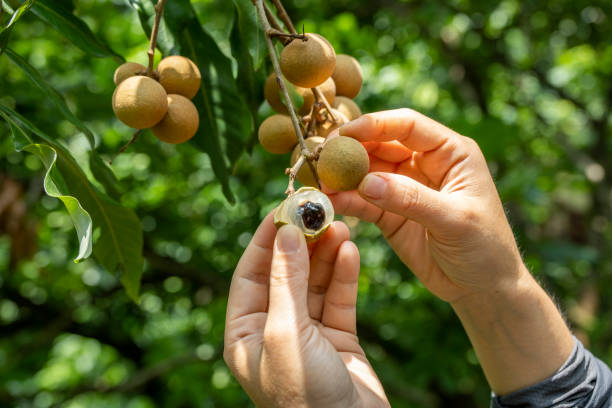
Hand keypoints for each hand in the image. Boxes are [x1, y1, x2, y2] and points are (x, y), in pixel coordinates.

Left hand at [224, 213, 388, 407]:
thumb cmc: (303, 395)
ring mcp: (306, 333)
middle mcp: (273, 329)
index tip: (283, 207)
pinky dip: (344, 274)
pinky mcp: (337, 337)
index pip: (250, 273)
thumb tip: (285, 233)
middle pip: (285, 273)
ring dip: (325, 253)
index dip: (266, 239)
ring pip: (314, 282)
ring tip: (340, 224)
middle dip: (301, 242)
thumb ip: (286, 281)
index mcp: (245, 332)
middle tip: (318, 210)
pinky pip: (338, 298)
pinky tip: (350, 250)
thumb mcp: (285, 333)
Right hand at [329, 108, 524, 302]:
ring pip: (367, 173)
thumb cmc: (484, 248)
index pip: (408, 127)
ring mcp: (405, 188)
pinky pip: (364, 201)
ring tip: (319, 182)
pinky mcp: (390, 213)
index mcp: (450, 153)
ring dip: (343, 176)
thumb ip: (411, 199)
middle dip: (351, 150)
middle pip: (380, 146)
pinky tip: (329, 201)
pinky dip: (346, 200)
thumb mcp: (455, 220)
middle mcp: (424, 164)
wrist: (482, 288)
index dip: (375, 125)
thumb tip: (367, 181)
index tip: (344, 134)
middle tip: (321, 157)